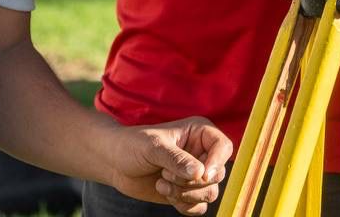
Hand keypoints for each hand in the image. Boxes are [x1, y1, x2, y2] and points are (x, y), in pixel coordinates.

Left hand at [106, 117, 231, 215]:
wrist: (116, 163)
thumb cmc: (134, 145)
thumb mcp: (154, 147)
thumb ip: (177, 159)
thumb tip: (199, 174)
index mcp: (200, 133)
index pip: (223, 147)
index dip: (217, 163)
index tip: (202, 175)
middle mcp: (202, 153)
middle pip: (218, 175)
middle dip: (191, 182)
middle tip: (165, 175)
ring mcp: (195, 174)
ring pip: (210, 193)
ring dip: (185, 195)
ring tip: (162, 184)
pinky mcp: (187, 192)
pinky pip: (199, 207)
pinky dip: (184, 206)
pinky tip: (165, 194)